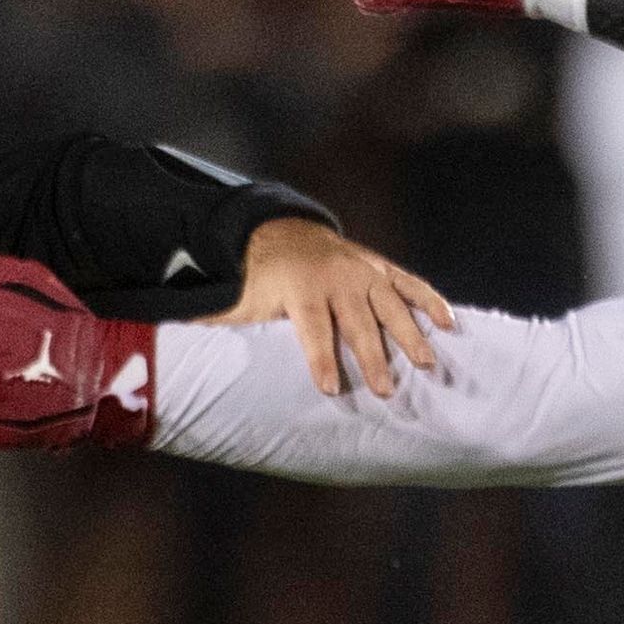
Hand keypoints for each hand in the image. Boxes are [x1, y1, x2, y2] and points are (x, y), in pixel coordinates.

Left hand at [216, 217, 452, 398]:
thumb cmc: (260, 283)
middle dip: (372, 357)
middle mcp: (336, 276)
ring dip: (410, 335)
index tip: (331, 389)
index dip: (321, 359)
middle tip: (386, 390)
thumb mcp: (238, 302)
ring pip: (390, 305)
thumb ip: (217, 327)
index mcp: (300, 288)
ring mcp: (363, 270)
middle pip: (357, 322)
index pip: (313, 328)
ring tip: (428, 365)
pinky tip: (450, 325)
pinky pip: (411, 284)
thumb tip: (172, 349)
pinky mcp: (381, 268)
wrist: (283, 232)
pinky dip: (430, 302)